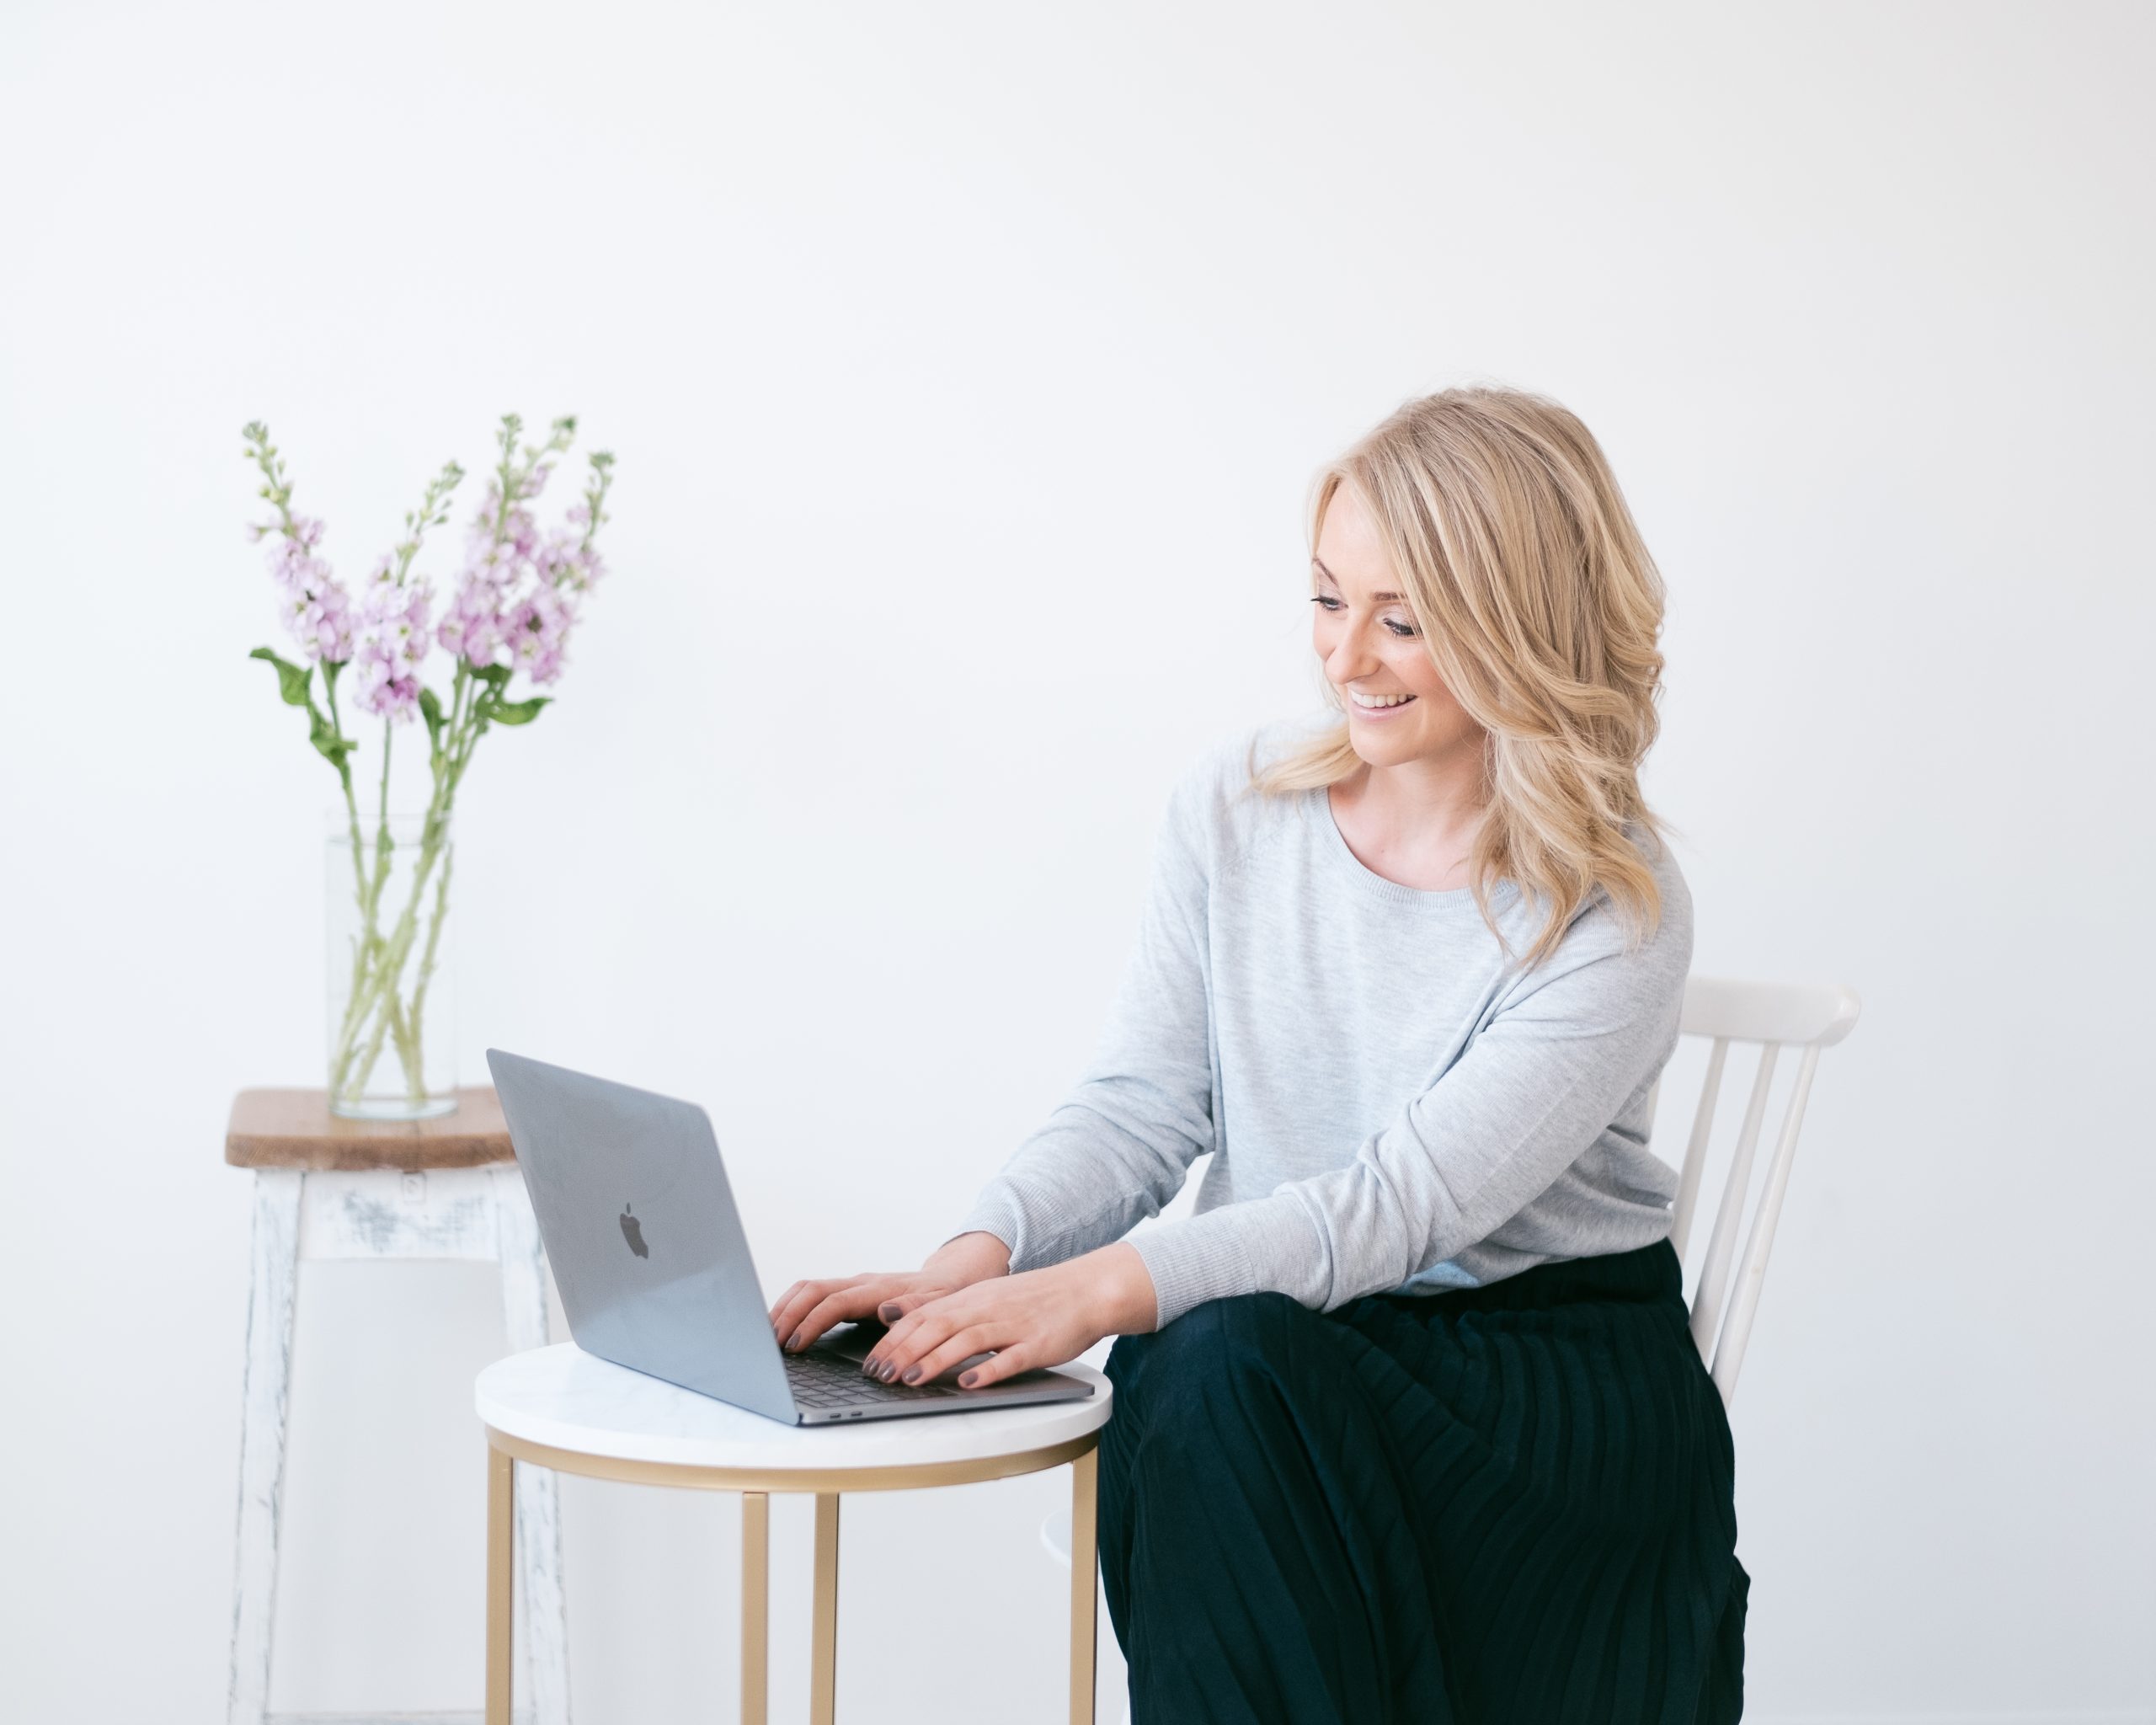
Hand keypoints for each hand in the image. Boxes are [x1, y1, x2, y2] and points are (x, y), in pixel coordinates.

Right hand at [768, 1230, 1012, 1353]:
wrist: (954, 1279)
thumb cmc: (947, 1296)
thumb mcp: (941, 1305)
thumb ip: (914, 1309)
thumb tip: (886, 1311)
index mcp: (880, 1288)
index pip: (835, 1302)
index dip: (812, 1323)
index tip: (794, 1346)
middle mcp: (862, 1282)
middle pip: (812, 1290)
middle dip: (787, 1315)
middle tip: (769, 1344)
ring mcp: (854, 1285)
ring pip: (808, 1288)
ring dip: (785, 1309)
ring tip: (766, 1336)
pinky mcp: (850, 1293)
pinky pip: (814, 1294)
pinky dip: (793, 1307)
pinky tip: (782, 1327)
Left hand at [859, 1243, 1156, 1389]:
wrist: (1084, 1290)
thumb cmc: (1034, 1300)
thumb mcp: (987, 1299)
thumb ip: (953, 1315)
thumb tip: (910, 1330)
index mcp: (971, 1300)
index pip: (922, 1316)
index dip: (893, 1339)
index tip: (871, 1361)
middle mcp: (986, 1309)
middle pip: (937, 1327)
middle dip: (904, 1351)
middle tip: (879, 1374)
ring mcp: (1012, 1326)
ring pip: (966, 1341)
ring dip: (935, 1360)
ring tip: (910, 1379)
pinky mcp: (1037, 1345)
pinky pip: (1009, 1359)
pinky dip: (987, 1372)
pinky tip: (969, 1384)